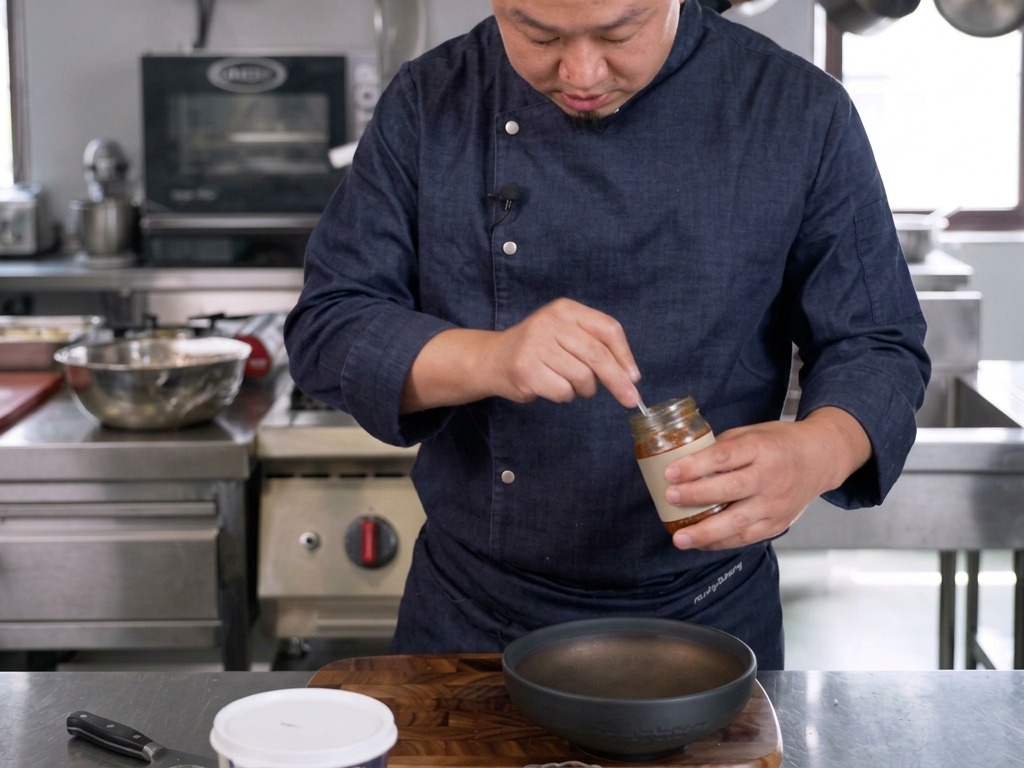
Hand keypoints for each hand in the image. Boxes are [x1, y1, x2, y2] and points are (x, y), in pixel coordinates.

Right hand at [402, 298, 643, 411]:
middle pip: (598, 356)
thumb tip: (630, 376)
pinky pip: (563, 391)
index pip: (607, 329)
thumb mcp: (566, 333)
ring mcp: (536, 346)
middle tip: (629, 399)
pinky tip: (552, 387)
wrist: (492, 358)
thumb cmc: (539, 348)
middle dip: (617, 381)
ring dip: (584, 390)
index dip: (625, 355)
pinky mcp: (526, 370)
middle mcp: (550, 323)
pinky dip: (564, 396)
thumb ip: (595, 345)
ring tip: (571, 385)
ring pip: (582, 378)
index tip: (634, 377)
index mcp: (565, 309)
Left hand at [662, 407, 871, 550]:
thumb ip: (722, 447)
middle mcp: (770, 477)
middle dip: (697, 496)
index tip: (670, 473)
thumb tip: (686, 461)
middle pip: (731, 489)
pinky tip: (701, 544)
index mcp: (761, 448)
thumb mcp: (751, 433)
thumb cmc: (779, 443)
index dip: (695, 465)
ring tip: (680, 539)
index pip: (724, 457)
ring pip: (738, 522)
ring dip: (706, 532)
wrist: (820, 459)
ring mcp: (776, 504)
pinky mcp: (778, 524)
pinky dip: (722, 543)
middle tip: (670, 499)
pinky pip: (747, 537)